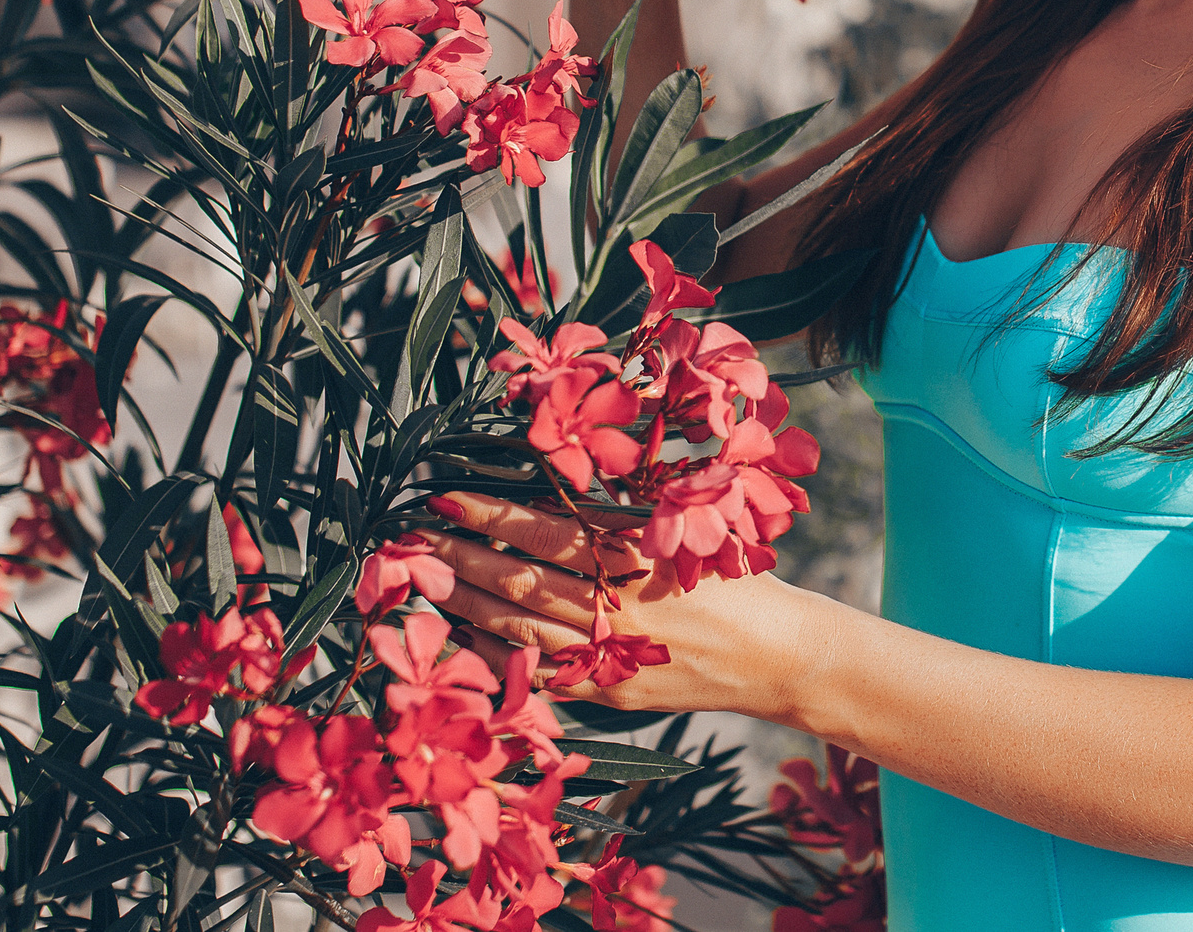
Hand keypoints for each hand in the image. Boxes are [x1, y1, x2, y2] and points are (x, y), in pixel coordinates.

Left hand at [418, 491, 823, 720]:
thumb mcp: (682, 530)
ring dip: (465, 604)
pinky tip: (464, 635)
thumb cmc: (735, 578)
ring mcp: (613, 656)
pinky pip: (540, 675)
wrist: (780, 655)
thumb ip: (616, 521)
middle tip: (412, 538)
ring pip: (520, 630)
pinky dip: (497, 655)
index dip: (491, 515)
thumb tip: (544, 498)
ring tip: (426, 581)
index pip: (547, 531)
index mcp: (639, 557)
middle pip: (520, 580)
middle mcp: (620, 609)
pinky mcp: (612, 694)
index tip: (446, 498)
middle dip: (460, 558)